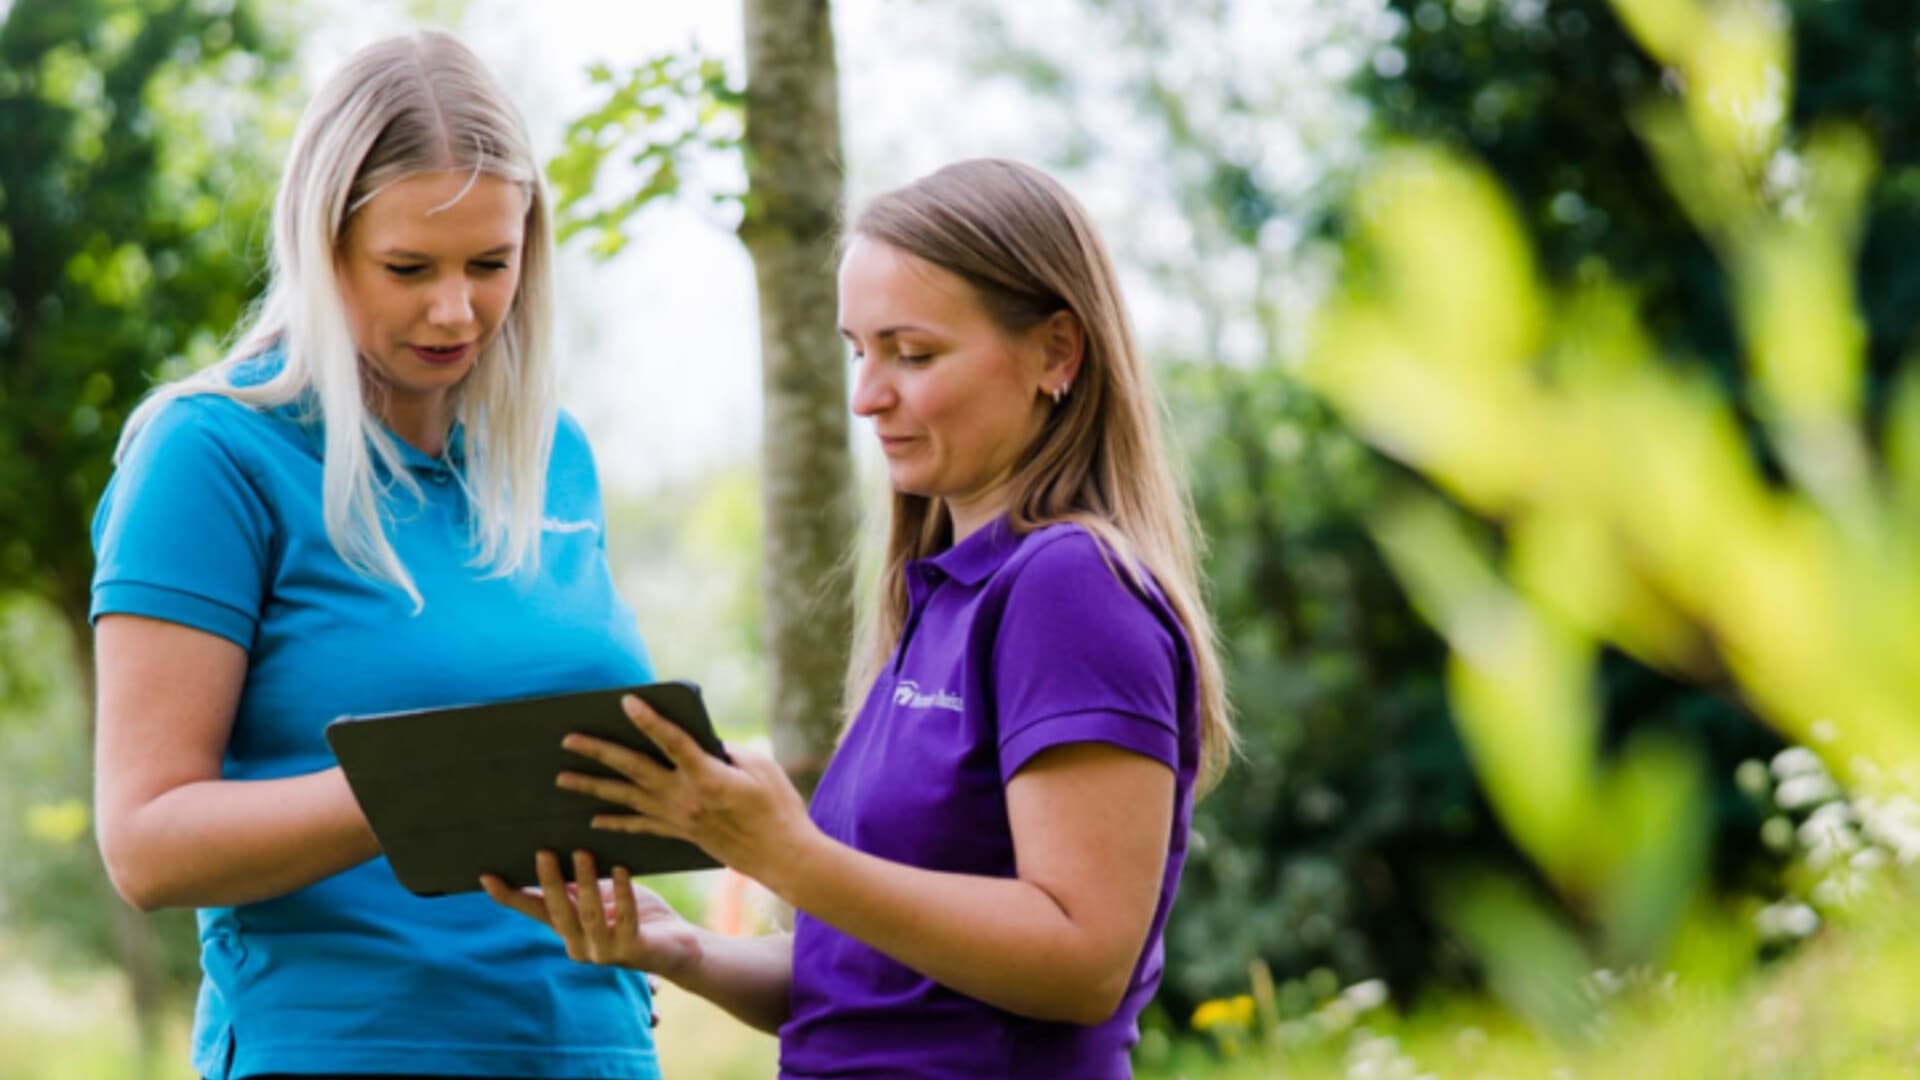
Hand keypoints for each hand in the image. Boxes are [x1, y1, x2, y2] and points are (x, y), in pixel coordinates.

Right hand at [481, 850, 699, 983]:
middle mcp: (579, 945)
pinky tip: (622, 871)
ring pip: (589, 916)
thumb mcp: (600, 896)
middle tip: (544, 852)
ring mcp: (604, 952)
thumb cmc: (635, 914)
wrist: (676, 947)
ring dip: (586, 883)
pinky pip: (625, 920)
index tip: (486, 876)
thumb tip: (549, 852)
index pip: (533, 910)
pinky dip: (623, 894)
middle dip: (550, 882)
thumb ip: (576, 885)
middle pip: (558, 912)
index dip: (510, 896)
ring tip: (583, 853)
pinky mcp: (632, 951)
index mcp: (567, 929)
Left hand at [553, 694, 821, 890]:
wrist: (780, 855)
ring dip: (593, 787)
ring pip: (627, 799)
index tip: (625, 702)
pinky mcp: (680, 832)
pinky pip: (640, 826)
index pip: (671, 741)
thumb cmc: (778, 807)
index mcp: (707, 776)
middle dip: (599, 752)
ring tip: (562, 778)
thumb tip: (701, 743)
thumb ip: (727, 751)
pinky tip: (593, 818)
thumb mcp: (761, 768)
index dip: (648, 720)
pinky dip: (616, 822)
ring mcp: (679, 817)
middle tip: (568, 739)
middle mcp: (685, 797)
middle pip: (634, 769)